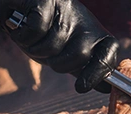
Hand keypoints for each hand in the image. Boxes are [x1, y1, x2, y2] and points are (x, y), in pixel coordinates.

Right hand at [0, 0, 118, 92]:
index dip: (97, 73)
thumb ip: (87, 71)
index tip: (81, 87)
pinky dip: (25, 37)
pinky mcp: (46, 0)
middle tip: (49, 55)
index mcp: (96, 36)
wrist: (24, 11)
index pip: (108, 55)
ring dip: (38, 50)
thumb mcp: (71, 56)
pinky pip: (36, 30)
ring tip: (35, 40)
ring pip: (53, 46)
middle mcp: (86, 21)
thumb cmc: (50, 37)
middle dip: (59, 64)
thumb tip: (107, 88)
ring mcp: (67, 9)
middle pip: (80, 55)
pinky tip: (23, 28)